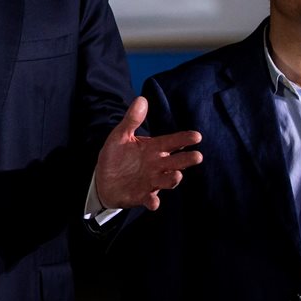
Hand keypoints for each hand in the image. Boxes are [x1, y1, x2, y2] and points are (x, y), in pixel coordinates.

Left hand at [95, 96, 201, 210]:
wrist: (103, 180)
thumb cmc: (117, 156)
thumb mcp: (120, 135)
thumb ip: (132, 120)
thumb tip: (141, 99)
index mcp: (154, 148)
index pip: (172, 142)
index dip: (183, 139)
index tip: (196, 136)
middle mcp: (157, 165)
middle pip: (175, 162)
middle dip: (186, 160)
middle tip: (197, 156)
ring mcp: (151, 181)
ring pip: (166, 181)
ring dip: (172, 179)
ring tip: (177, 176)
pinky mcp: (142, 196)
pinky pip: (150, 199)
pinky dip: (153, 201)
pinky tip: (153, 201)